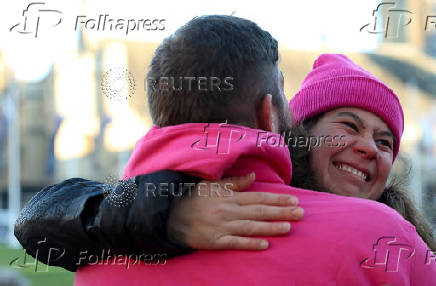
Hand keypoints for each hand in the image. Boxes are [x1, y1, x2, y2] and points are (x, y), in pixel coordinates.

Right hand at [167, 172, 302, 249]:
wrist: (170, 216)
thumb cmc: (192, 199)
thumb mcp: (212, 185)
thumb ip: (234, 182)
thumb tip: (253, 176)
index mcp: (229, 197)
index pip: (258, 197)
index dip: (277, 199)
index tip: (294, 200)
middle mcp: (229, 211)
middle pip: (259, 212)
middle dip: (281, 212)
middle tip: (301, 213)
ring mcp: (222, 227)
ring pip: (251, 227)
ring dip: (271, 227)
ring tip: (289, 227)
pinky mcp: (216, 241)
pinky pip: (236, 243)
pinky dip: (250, 244)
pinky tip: (265, 244)